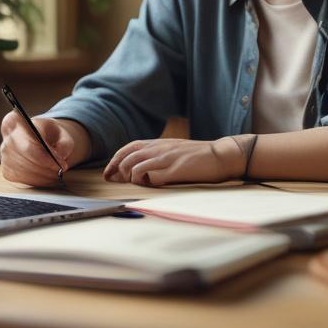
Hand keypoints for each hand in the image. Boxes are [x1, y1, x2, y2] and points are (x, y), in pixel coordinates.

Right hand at [0, 113, 85, 186]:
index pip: (27, 144)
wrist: (41, 138)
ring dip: (44, 175)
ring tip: (58, 172)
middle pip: (26, 159)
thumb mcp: (61, 131)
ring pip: (25, 171)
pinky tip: (48, 175)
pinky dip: (39, 180)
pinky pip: (23, 180)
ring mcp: (5, 156)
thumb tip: (61, 155)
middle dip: (47, 167)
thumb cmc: (49, 133)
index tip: (60, 162)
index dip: (44, 157)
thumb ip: (64, 142)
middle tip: (63, 168)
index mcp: (15, 120)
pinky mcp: (7, 171)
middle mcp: (7, 138)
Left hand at [103, 137, 243, 186]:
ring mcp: (167, 159)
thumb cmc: (197, 155)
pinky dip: (149, 183)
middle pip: (128, 158)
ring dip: (133, 178)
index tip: (108, 173)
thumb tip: (138, 168)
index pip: (128, 148)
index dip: (115, 160)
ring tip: (140, 183)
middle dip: (118, 171)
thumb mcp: (173, 149)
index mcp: (158, 143)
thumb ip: (156, 155)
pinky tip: (155, 185)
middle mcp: (159, 149)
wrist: (220, 155)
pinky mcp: (175, 170)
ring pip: (137, 168)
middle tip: (116, 181)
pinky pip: (154, 177)